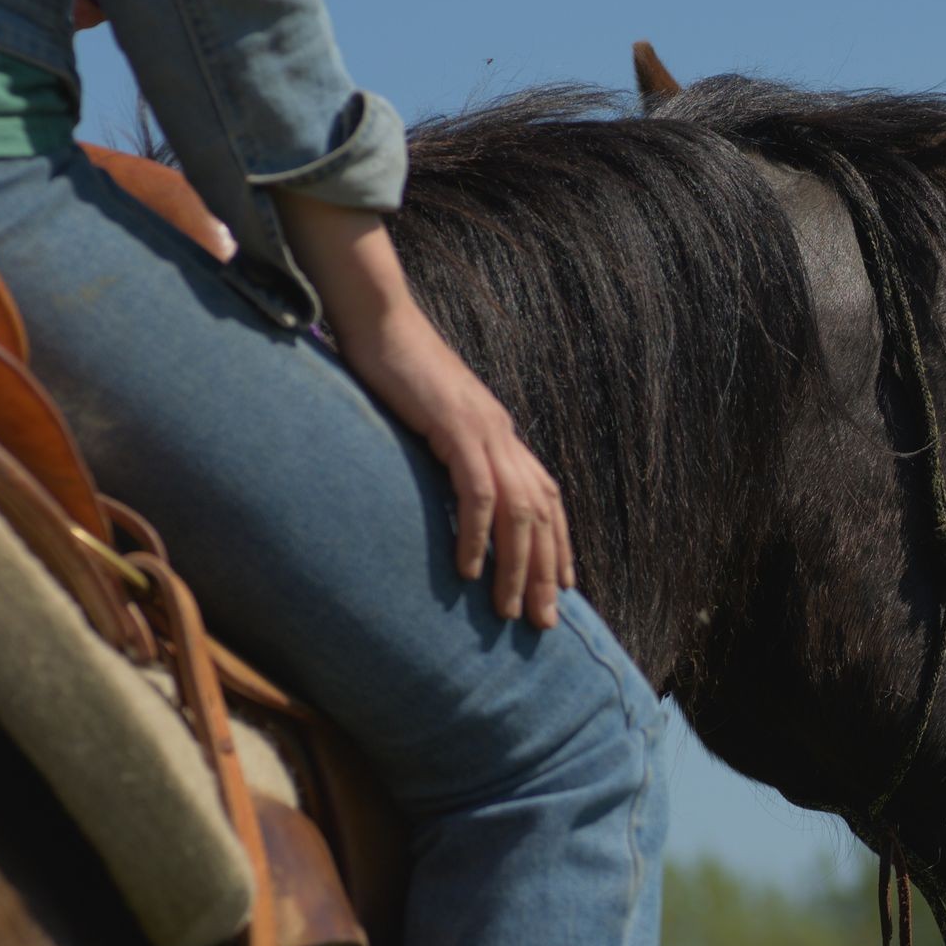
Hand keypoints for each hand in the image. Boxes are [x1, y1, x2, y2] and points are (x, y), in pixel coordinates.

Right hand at [345, 308, 575, 627]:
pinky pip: (477, 491)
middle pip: (543, 515)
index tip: (564, 589)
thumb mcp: (433, 423)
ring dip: (517, 566)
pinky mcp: (456, 428)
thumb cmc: (398, 374)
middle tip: (544, 622)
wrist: (381, 323)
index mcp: (503, 437)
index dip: (560, 546)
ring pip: (519, 511)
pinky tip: (469, 570)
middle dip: (548, 572)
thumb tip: (455, 495)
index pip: (547, 501)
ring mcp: (485, 432)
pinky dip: (477, 534)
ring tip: (509, 610)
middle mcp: (505, 437)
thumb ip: (452, 455)